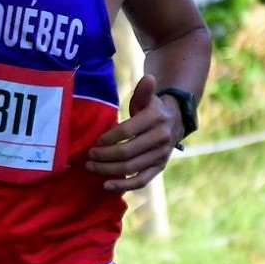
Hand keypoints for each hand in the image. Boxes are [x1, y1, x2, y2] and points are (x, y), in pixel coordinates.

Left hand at [86, 74, 179, 192]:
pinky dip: (124, 185)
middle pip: (127, 152)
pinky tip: (107, 185)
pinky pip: (142, 180)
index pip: (127, 132)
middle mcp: (160, 139)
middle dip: (104, 156)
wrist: (175, 122)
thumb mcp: (148, 98)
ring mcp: (161, 155)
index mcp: (155, 119)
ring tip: (91, 168)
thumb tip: (148, 77)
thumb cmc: (152, 109)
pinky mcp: (159, 167)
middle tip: (89, 156)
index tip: (95, 142)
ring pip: (131, 168)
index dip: (108, 139)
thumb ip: (144, 90)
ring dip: (108, 170)